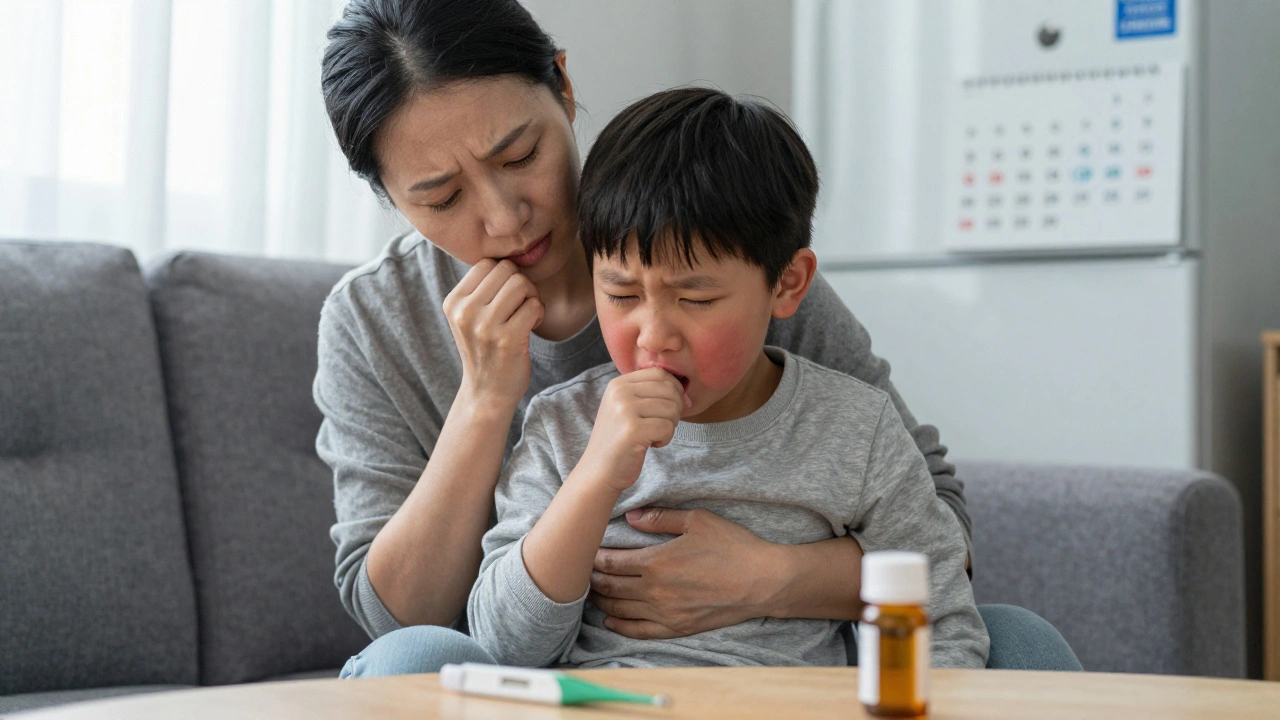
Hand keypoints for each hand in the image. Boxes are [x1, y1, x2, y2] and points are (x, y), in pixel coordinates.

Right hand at [443, 259, 543, 403]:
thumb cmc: (485, 350)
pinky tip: (532, 327)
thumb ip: (481, 289)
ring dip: (532, 298)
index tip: (506, 297)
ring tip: (526, 315)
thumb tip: (508, 255)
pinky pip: (534, 305)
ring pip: (522, 284)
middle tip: (521, 306)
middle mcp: (465, 312)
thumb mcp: (469, 318)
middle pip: (507, 270)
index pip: (487, 264)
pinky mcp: (507, 340)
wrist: (486, 393)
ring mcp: (485, 326)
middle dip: (521, 285)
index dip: (504, 276)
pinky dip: (539, 313)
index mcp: (453, 302)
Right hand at [578, 369, 685, 492]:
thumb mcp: (626, 409)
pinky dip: (665, 439)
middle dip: (675, 410)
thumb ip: (649, 394)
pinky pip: (668, 427)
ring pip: (672, 408)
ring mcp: (625, 410)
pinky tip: (650, 445)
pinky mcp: (633, 430)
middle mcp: (620, 392)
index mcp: (618, 384)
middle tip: (661, 426)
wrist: (598, 472)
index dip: (675, 390)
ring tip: (653, 436)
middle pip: (669, 390)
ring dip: (670, 426)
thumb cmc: (619, 441)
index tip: (674, 409)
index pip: (660, 373)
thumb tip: (686, 393)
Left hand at [588, 507, 782, 638]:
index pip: (613, 562)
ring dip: (602, 600)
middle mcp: (655, 591)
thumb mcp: (696, 521)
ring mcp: (665, 613)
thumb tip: (630, 516)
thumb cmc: (732, 546)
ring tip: (592, 592)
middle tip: (583, 571)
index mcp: (657, 562)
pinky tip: (611, 620)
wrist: (762, 581)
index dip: (595, 558)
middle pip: (611, 586)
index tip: (586, 552)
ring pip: (621, 609)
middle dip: (594, 579)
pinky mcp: (677, 628)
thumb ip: (659, 518)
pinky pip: (639, 631)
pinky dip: (620, 626)